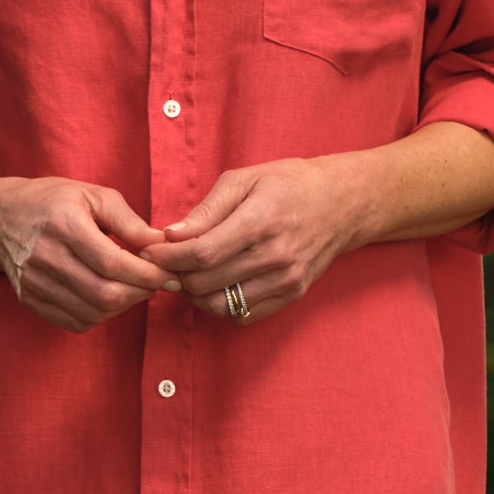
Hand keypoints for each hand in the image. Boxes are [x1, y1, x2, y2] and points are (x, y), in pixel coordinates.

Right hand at [0, 177, 175, 332]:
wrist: (1, 217)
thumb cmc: (54, 201)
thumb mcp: (94, 196)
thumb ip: (129, 221)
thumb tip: (161, 245)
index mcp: (64, 224)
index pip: (113, 264)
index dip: (147, 275)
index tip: (169, 275)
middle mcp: (45, 256)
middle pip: (104, 294)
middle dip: (140, 294)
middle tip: (156, 284)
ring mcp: (34, 282)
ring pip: (92, 313)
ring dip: (123, 307)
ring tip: (133, 289)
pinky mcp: (29, 299)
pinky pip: (74, 322)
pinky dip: (100, 316)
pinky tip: (108, 298)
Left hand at [151, 158, 365, 321]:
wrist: (342, 203)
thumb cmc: (289, 184)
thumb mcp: (246, 179)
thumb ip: (207, 209)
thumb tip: (172, 235)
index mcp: (262, 220)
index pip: (202, 254)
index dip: (169, 258)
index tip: (151, 251)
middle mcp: (277, 255)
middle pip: (207, 282)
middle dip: (175, 275)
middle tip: (163, 263)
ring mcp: (286, 279)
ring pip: (221, 305)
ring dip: (194, 295)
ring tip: (185, 275)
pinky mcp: (291, 294)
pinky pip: (243, 315)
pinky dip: (219, 305)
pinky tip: (212, 286)